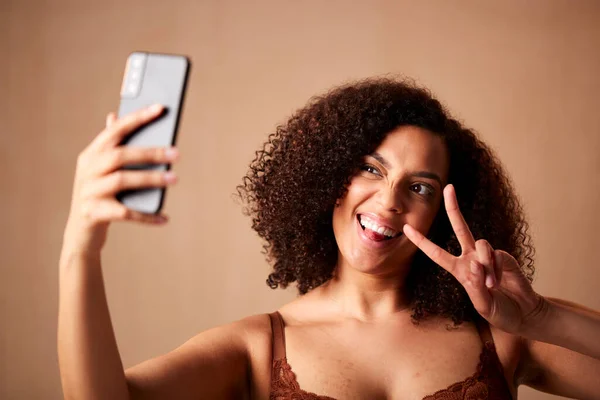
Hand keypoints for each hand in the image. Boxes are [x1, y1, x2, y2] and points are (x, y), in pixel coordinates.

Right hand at [62, 104, 178, 255]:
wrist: (79, 232)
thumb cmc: (100, 195)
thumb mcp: (102, 170)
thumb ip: (111, 146)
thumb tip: (115, 115)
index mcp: (90, 154)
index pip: (115, 130)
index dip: (137, 118)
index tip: (160, 108)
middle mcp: (87, 170)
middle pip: (120, 155)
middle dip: (150, 152)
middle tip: (177, 153)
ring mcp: (88, 192)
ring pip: (123, 180)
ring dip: (151, 178)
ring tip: (174, 178)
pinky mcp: (94, 214)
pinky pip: (125, 213)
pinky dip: (146, 215)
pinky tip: (164, 217)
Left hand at [403, 184, 544, 333]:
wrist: (524, 312)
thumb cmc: (500, 311)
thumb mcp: (483, 305)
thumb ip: (476, 286)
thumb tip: (474, 262)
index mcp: (458, 270)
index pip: (436, 253)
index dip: (421, 241)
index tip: (406, 228)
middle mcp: (471, 258)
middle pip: (460, 228)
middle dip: (453, 207)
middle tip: (448, 187)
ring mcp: (487, 255)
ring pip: (480, 245)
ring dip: (484, 266)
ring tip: (491, 285)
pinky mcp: (503, 255)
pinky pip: (494, 254)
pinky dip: (494, 268)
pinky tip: (499, 281)